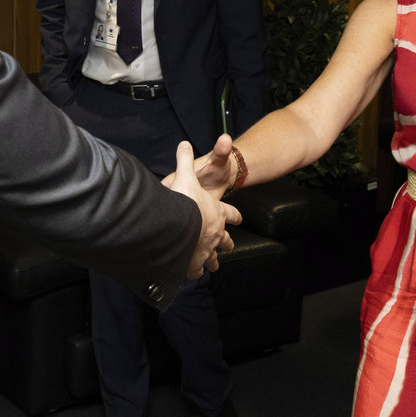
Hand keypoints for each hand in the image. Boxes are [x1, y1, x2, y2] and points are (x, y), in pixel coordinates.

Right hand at [168, 141, 239, 277]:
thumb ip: (185, 159)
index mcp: (217, 212)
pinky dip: (193, 271)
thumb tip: (187, 142)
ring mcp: (205, 248)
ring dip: (212, 261)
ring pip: (212, 257)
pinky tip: (189, 274)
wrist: (177, 226)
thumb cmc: (184, 201)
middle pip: (224, 239)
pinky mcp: (193, 261)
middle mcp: (215, 232)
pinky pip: (195, 269)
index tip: (239, 218)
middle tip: (229, 247)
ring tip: (212, 266)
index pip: (231, 213)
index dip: (235, 215)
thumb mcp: (186, 175)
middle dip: (226, 243)